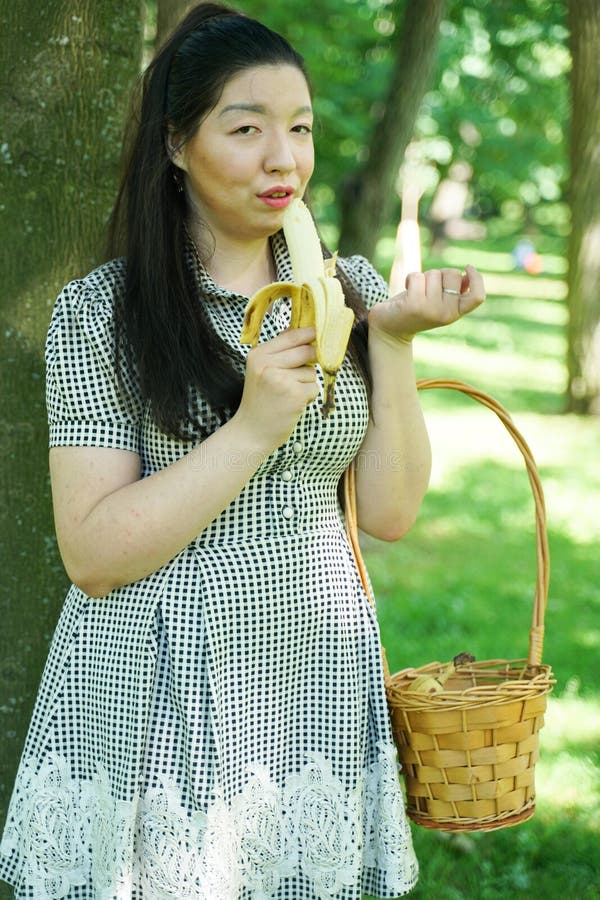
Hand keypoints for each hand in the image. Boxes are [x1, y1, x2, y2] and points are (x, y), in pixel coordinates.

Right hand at [235, 326, 318, 451]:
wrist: (251, 432)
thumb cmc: (260, 401)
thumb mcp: (260, 371)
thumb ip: (279, 352)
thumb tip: (304, 332)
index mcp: (258, 355)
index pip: (291, 336)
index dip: (309, 332)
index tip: (319, 332)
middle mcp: (267, 364)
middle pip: (306, 351)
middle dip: (311, 361)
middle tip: (300, 374)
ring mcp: (281, 379)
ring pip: (311, 372)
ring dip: (306, 384)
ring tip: (288, 395)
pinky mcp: (294, 394)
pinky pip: (314, 387)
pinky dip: (308, 397)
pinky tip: (292, 404)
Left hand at [368, 265, 484, 344]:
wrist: (390, 329)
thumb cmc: (417, 309)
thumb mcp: (439, 301)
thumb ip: (454, 291)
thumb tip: (467, 276)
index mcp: (456, 313)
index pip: (477, 297)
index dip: (477, 279)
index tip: (468, 267)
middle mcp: (446, 314)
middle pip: (453, 274)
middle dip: (440, 274)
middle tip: (427, 289)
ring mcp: (431, 310)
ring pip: (434, 274)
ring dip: (423, 278)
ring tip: (415, 292)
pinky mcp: (414, 304)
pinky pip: (418, 276)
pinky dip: (410, 279)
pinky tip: (406, 291)